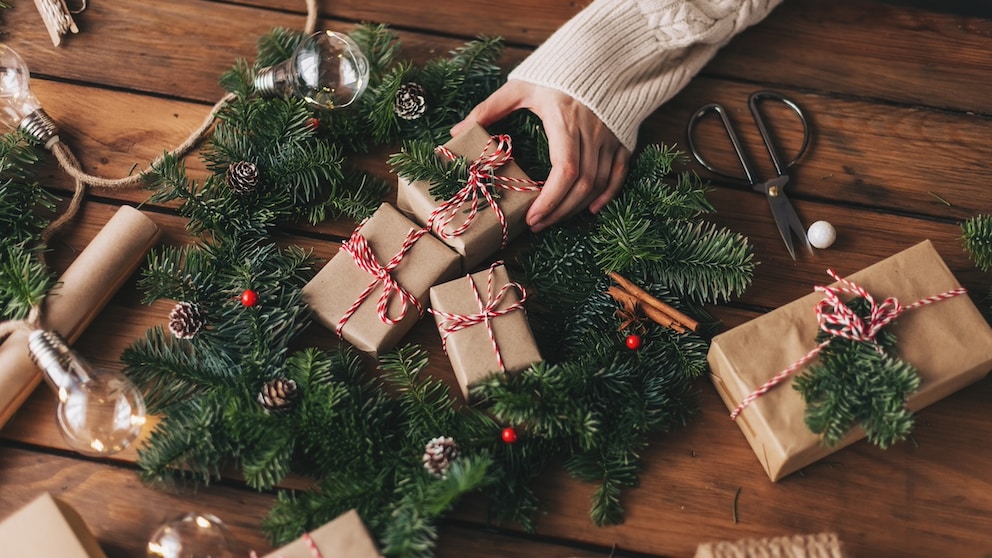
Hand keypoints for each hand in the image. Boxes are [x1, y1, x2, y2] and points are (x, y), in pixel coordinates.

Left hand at [451, 80, 630, 232]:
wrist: (599, 54)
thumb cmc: (555, 72)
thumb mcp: (520, 87)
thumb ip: (488, 109)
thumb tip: (457, 132)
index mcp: (565, 120)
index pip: (565, 170)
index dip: (550, 199)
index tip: (532, 216)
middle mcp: (592, 132)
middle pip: (581, 185)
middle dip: (559, 211)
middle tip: (537, 224)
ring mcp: (610, 137)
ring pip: (598, 184)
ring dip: (577, 208)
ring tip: (554, 218)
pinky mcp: (622, 139)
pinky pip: (618, 174)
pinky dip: (606, 195)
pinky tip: (590, 209)